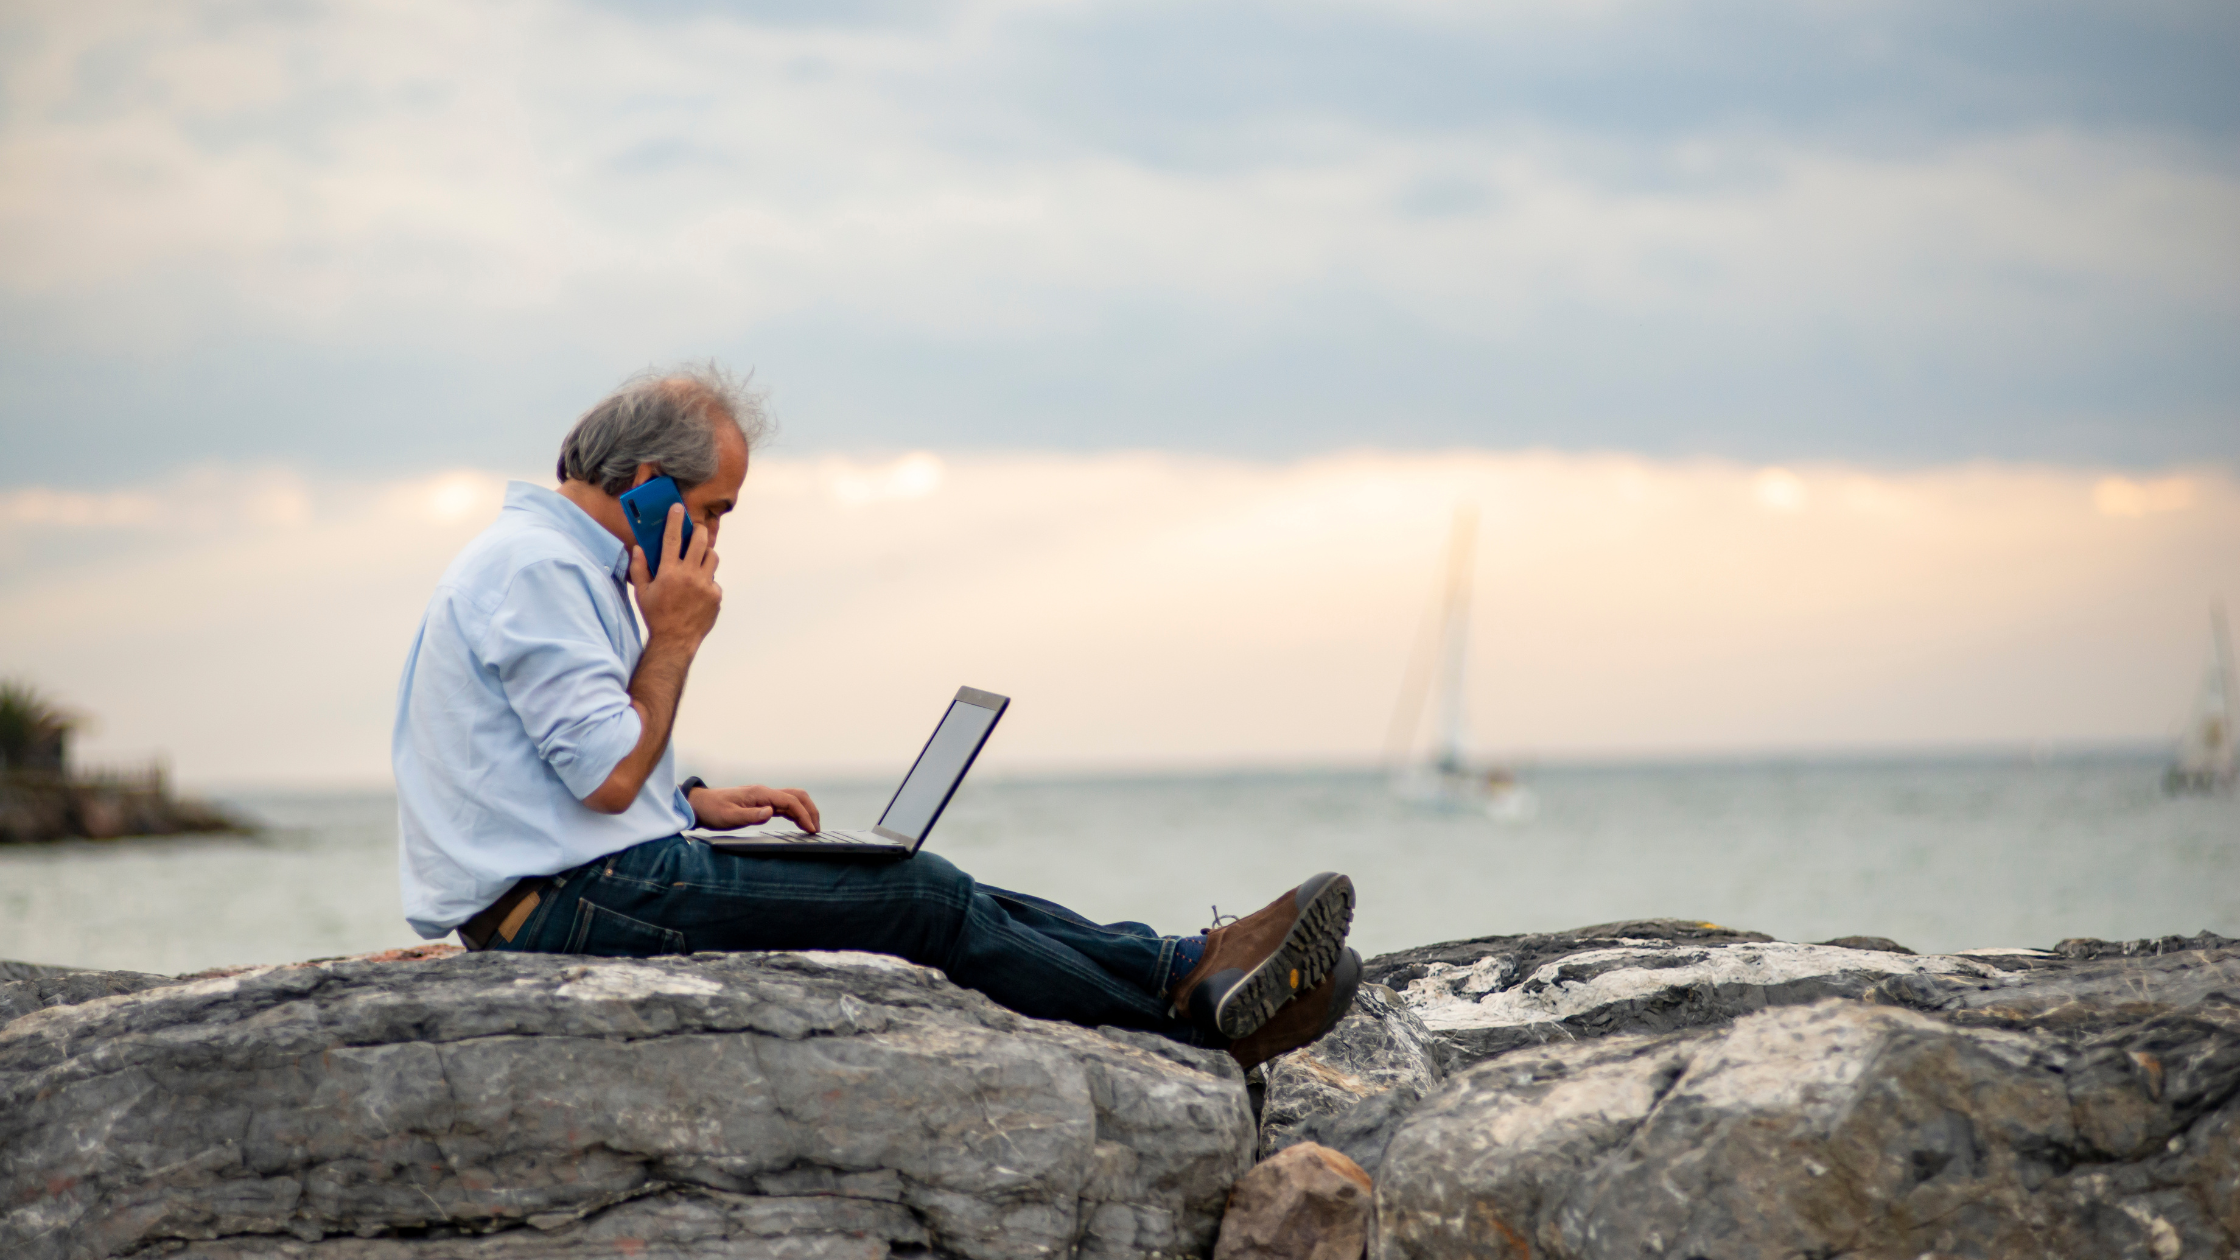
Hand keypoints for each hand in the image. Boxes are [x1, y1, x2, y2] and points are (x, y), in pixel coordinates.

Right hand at [631, 503, 720, 646]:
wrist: (676, 640)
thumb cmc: (656, 616)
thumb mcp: (642, 593)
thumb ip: (639, 568)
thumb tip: (638, 548)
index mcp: (669, 572)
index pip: (672, 539)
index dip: (675, 521)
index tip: (678, 508)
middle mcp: (689, 575)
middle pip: (700, 541)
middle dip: (699, 531)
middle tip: (696, 530)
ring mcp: (705, 585)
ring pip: (712, 557)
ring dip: (706, 554)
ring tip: (698, 559)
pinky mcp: (716, 595)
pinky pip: (714, 580)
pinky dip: (707, 581)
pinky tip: (698, 591)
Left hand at [688, 784, 821, 832]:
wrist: (701, 804)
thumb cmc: (714, 811)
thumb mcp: (729, 817)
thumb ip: (751, 816)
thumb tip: (771, 812)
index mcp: (760, 794)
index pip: (790, 801)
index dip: (804, 814)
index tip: (811, 829)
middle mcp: (765, 792)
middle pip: (797, 796)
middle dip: (811, 810)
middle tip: (817, 829)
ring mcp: (764, 797)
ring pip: (793, 799)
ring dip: (805, 811)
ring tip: (812, 828)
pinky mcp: (762, 803)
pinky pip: (785, 805)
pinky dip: (796, 813)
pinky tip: (799, 824)